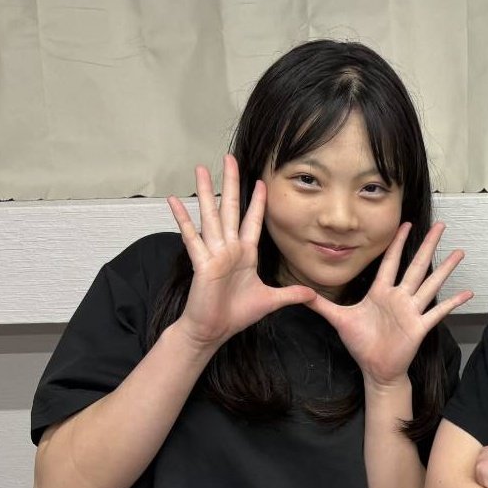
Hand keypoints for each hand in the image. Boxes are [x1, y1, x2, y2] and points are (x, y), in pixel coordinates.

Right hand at [168, 154, 315, 348]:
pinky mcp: (201, 262)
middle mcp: (229, 248)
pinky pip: (191, 237)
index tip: (263, 182)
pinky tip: (175, 200)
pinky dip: (183, 219)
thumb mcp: (271, 301)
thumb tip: (313, 295)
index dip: (258, 202)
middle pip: (231, 209)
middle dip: (232, 184)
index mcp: (245, 254)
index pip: (253, 221)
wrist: (214, 330)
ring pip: (211, 215)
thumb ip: (291, 294)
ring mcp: (214, 253)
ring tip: (201, 169)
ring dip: (206, 192)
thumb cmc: (237, 314)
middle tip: (230, 158)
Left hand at [307, 221, 471, 387]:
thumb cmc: (361, 345)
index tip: (405, 224)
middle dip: (427, 245)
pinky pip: (438, 312)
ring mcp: (412, 311)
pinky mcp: (419, 327)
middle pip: (416, 266)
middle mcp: (399, 298)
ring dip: (445, 269)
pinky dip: (453, 303)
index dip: (397, 243)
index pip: (391, 261)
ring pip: (430, 284)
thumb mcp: (339, 320)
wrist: (375, 369)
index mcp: (381, 292)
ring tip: (459, 253)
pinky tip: (467, 293)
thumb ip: (322, 305)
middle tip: (440, 226)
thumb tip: (301, 293)